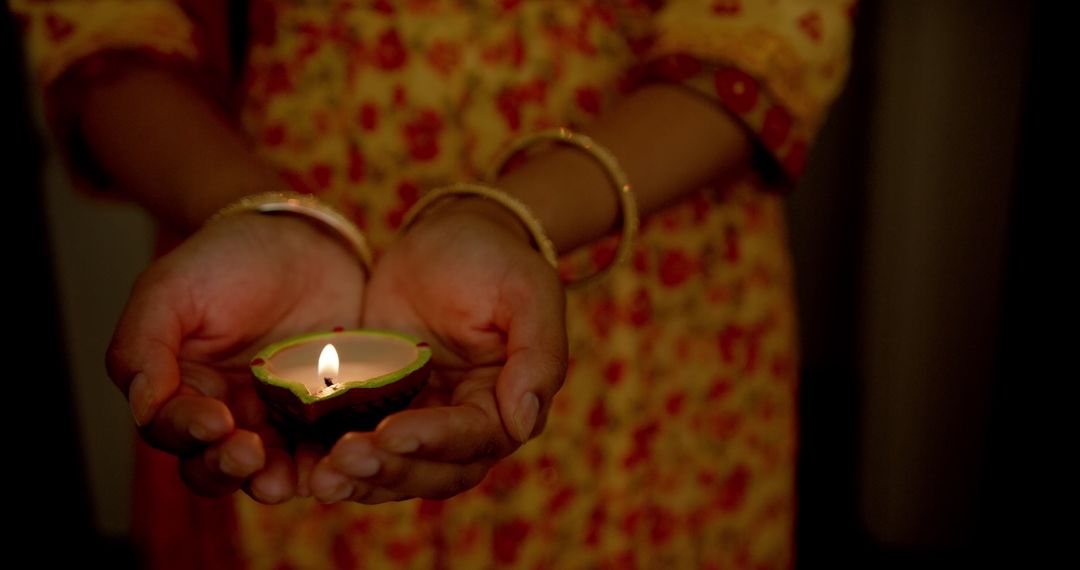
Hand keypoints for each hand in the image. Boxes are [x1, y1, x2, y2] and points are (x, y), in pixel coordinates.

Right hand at [107, 214, 365, 502]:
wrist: (306, 241)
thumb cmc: (228, 261)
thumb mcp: (172, 290)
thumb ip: (144, 347)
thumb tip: (142, 408)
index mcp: (181, 391)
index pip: (172, 429)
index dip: (189, 432)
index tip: (215, 421)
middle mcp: (228, 417)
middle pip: (216, 466)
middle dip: (229, 467)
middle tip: (249, 454)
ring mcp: (281, 421)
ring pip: (271, 471)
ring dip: (276, 480)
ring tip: (287, 478)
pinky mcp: (329, 417)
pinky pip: (325, 451)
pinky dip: (326, 463)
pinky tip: (333, 462)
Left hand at [309, 198, 567, 502]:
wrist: (446, 235)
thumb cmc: (495, 259)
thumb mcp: (528, 292)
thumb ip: (538, 356)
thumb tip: (523, 422)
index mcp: (505, 404)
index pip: (473, 438)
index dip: (433, 440)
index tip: (390, 432)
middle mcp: (464, 425)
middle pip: (432, 470)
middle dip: (389, 469)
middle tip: (344, 459)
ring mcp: (418, 420)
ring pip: (393, 470)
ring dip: (360, 478)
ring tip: (321, 477)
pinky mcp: (377, 410)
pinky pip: (358, 444)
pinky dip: (333, 460)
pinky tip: (303, 464)